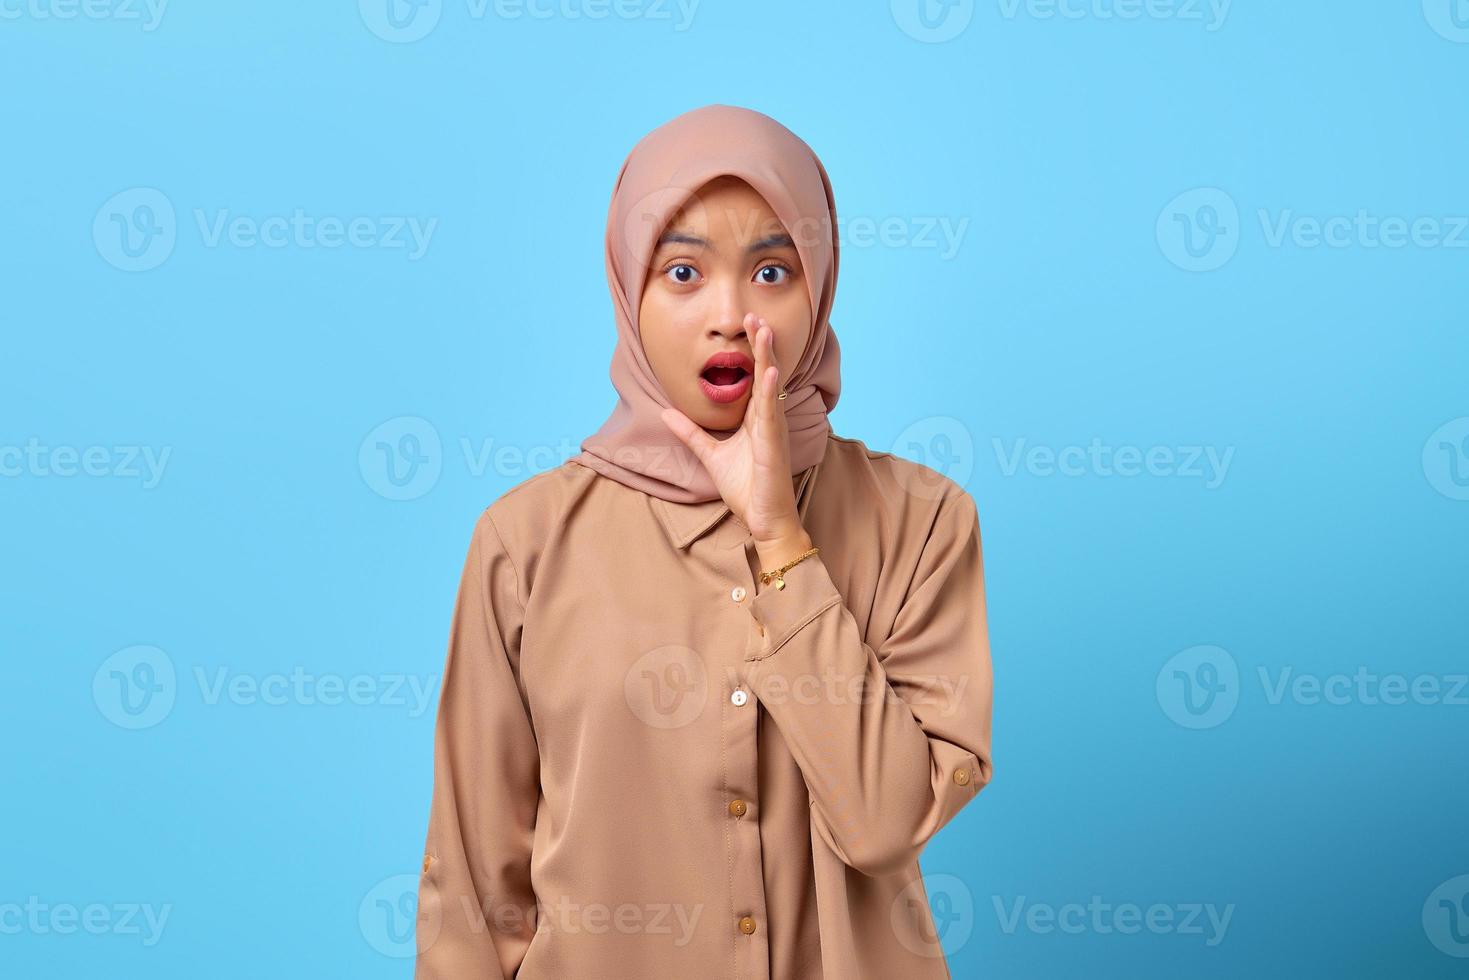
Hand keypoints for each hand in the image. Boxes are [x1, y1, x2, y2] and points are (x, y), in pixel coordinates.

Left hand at [660, 313, 813, 567]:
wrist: (764, 520)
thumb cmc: (748, 489)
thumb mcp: (710, 455)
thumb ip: (691, 433)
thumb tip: (667, 412)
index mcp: (756, 420)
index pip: (755, 379)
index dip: (753, 352)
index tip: (748, 325)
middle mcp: (768, 420)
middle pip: (765, 374)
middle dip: (761, 344)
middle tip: (755, 314)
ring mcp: (773, 430)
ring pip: (770, 386)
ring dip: (768, 358)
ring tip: (764, 331)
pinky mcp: (774, 444)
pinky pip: (772, 413)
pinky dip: (770, 391)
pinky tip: (770, 372)